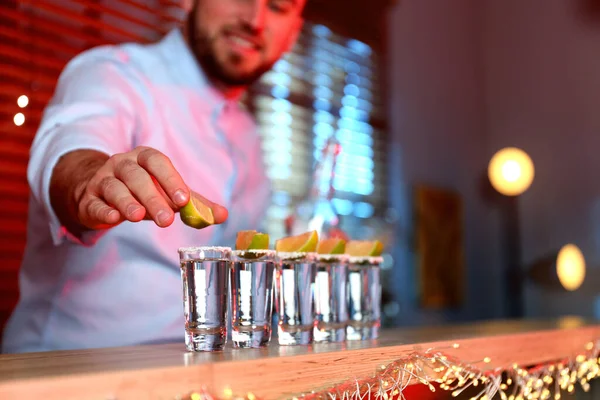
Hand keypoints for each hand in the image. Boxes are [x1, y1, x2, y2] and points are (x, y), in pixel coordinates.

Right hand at [74, 146, 227, 229]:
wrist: (100, 191)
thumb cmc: (143, 190)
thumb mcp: (169, 193)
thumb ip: (195, 203)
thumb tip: (223, 215)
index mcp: (144, 158)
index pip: (157, 162)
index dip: (171, 179)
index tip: (184, 200)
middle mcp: (122, 164)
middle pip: (137, 177)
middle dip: (152, 197)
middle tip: (167, 220)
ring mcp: (103, 180)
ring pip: (115, 188)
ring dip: (128, 202)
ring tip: (139, 217)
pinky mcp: (88, 199)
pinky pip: (94, 202)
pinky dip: (103, 210)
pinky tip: (113, 218)